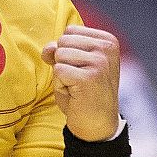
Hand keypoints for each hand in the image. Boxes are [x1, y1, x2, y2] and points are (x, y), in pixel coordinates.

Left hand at [41, 25, 120, 141]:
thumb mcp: (72, 65)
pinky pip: (58, 71)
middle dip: (63, 62)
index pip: (70, 31)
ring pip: (59, 55)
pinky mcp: (88, 77)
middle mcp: (106, 48)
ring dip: (61, 75)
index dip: (68, 52)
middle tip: (79, 81)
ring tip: (77, 87)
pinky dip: (60, 85)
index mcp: (107, 41)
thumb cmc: (84, 94)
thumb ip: (59, 50)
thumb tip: (48, 48)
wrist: (97, 124)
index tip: (83, 70)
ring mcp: (99, 62)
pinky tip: (75, 94)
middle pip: (63, 41)